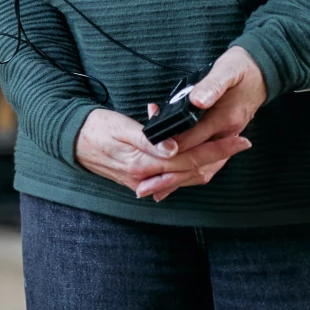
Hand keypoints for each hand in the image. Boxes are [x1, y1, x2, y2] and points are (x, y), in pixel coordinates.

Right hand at [75, 107, 251, 202]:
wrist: (68, 140)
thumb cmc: (93, 129)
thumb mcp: (120, 128)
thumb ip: (148, 139)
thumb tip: (174, 148)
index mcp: (144, 163)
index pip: (190, 158)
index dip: (217, 149)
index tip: (239, 139)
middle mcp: (146, 177)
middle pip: (192, 170)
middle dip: (219, 156)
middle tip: (241, 141)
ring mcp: (143, 180)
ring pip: (184, 175)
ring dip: (206, 161)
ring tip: (224, 146)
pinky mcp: (140, 177)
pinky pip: (171, 175)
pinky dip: (186, 165)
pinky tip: (194, 156)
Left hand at [131, 46, 267, 200]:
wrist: (263, 71)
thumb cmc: (241, 69)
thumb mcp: (226, 71)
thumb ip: (212, 86)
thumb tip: (198, 100)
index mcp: (225, 119)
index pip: (193, 140)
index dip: (171, 150)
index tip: (149, 160)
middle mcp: (227, 134)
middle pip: (197, 162)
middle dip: (171, 176)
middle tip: (145, 189)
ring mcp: (227, 139)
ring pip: (204, 168)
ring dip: (180, 181)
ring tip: (156, 192)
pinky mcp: (224, 139)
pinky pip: (209, 162)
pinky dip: (192, 173)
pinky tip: (176, 179)